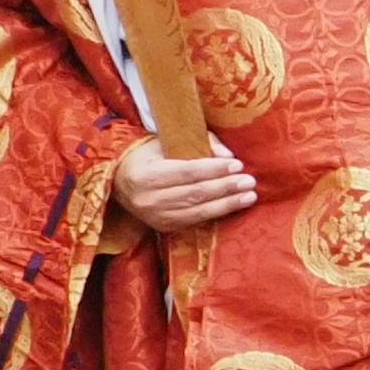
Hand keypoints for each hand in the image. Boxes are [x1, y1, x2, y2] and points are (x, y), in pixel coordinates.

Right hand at [113, 137, 258, 231]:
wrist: (120, 182)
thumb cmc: (148, 157)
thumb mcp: (165, 142)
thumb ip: (199, 144)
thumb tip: (228, 155)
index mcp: (146, 174)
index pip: (187, 172)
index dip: (214, 169)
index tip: (237, 164)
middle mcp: (148, 199)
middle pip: (194, 193)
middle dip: (225, 187)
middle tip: (249, 181)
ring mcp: (155, 216)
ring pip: (197, 210)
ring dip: (227, 204)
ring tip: (249, 196)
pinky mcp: (164, 226)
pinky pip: (194, 220)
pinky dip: (216, 213)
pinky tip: (234, 206)